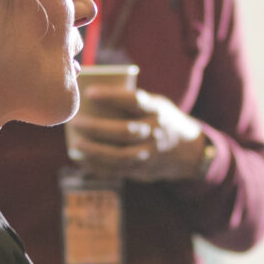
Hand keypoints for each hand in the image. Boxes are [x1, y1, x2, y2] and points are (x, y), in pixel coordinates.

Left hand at [71, 89, 215, 182]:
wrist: (188, 151)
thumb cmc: (161, 120)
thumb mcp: (156, 105)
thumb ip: (133, 102)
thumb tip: (91, 97)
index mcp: (157, 110)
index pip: (134, 101)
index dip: (111, 96)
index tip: (89, 92)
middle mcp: (155, 133)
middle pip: (124, 131)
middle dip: (96, 127)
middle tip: (75, 121)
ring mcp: (149, 154)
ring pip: (120, 156)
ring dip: (95, 151)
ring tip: (75, 144)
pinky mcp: (141, 171)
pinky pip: (116, 171)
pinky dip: (96, 166)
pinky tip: (80, 159)